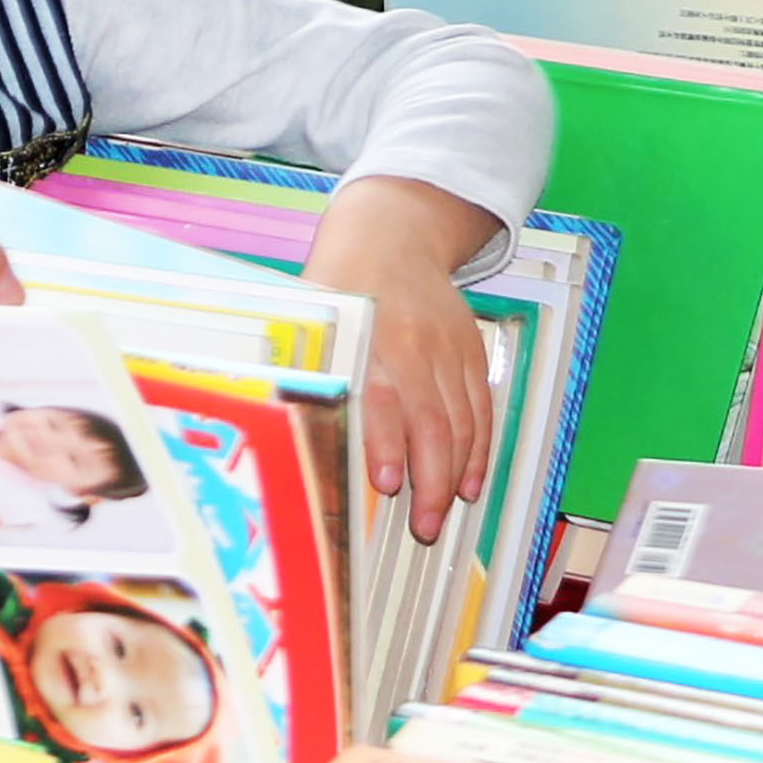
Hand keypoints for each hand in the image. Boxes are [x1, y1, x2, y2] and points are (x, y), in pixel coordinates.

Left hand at [302, 175, 500, 544]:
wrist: (394, 235)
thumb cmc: (340, 284)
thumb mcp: (311, 316)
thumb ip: (304, 369)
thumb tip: (280, 431)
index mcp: (367, 338)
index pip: (382, 399)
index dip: (388, 445)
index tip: (387, 485)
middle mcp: (413, 346)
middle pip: (431, 422)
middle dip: (430, 481)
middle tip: (423, 527)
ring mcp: (448, 350)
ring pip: (463, 423)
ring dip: (455, 475)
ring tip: (442, 515)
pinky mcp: (472, 352)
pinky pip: (482, 409)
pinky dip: (480, 450)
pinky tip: (470, 483)